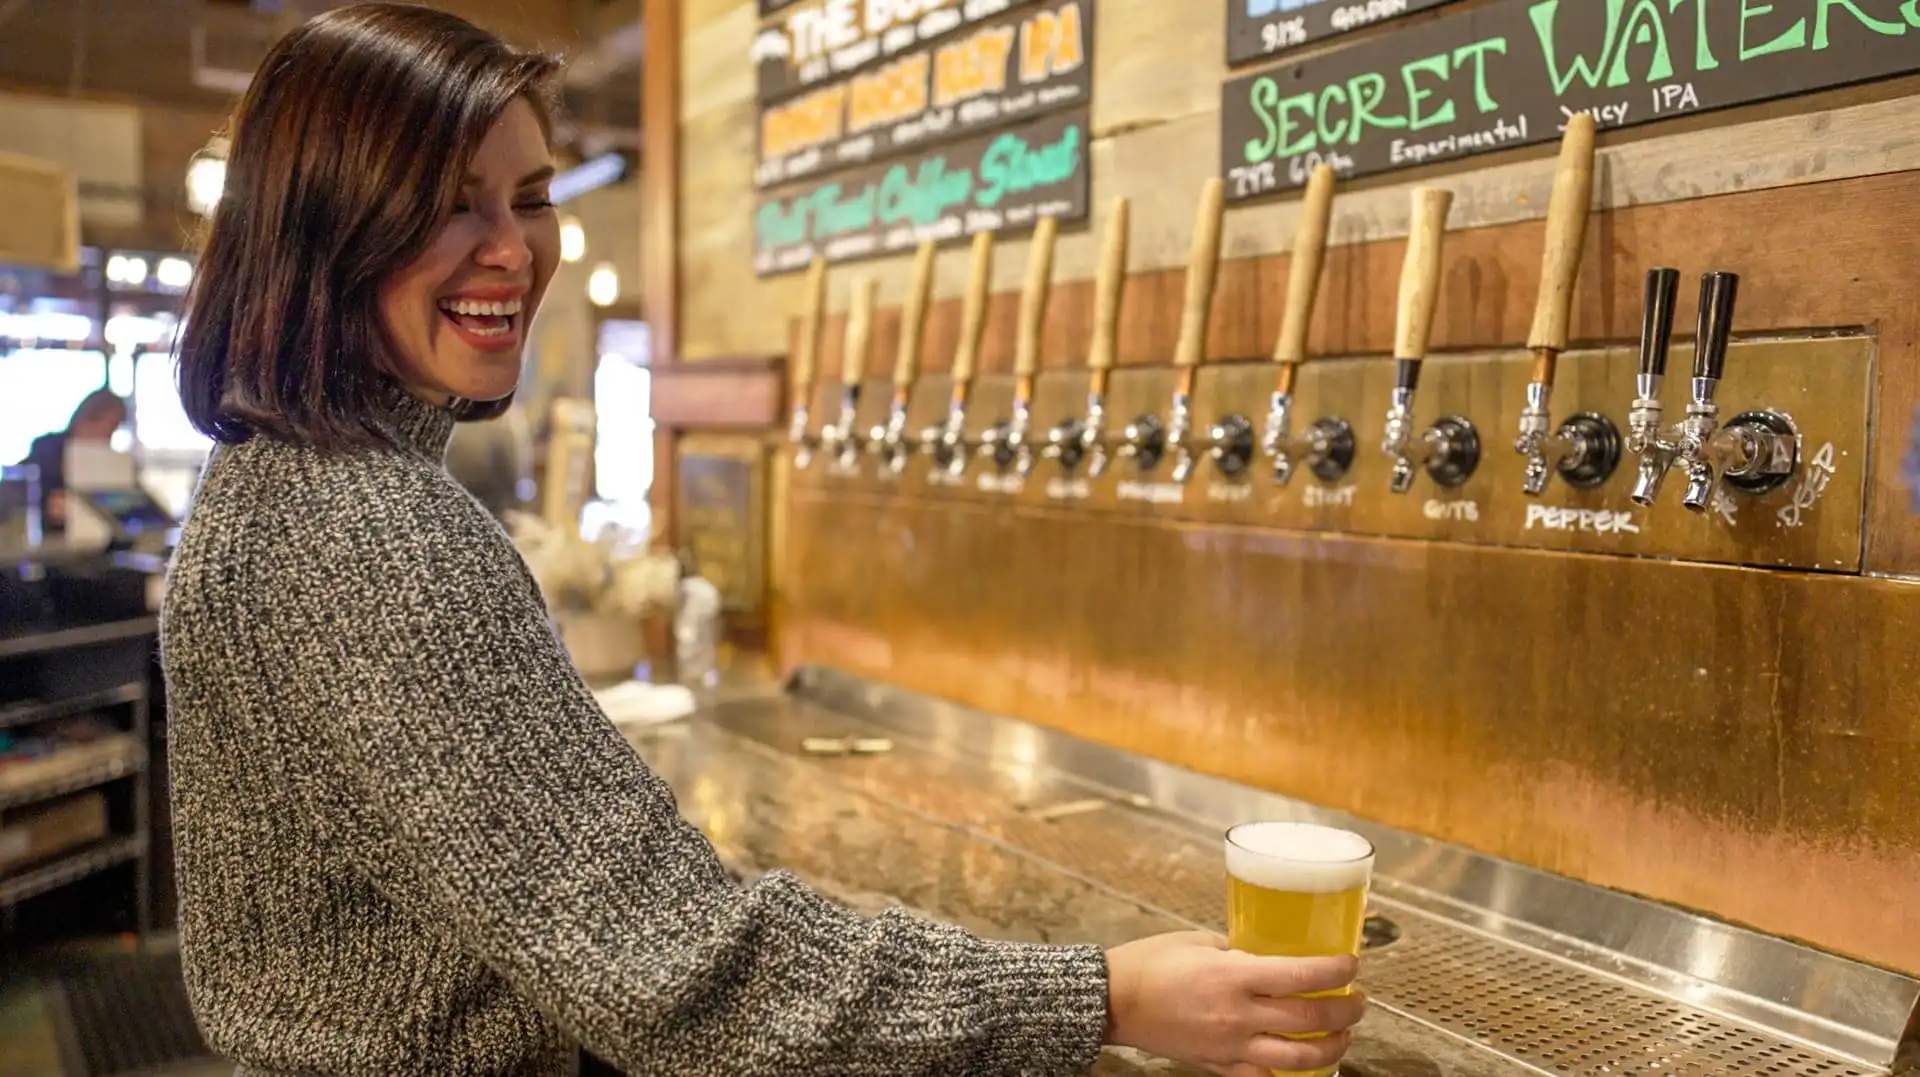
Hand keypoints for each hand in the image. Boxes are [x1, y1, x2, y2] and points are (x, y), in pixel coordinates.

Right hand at [1104, 931, 1364, 1075]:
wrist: (1112, 1001)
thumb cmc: (1150, 963)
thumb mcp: (1200, 942)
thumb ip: (1239, 952)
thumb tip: (1269, 956)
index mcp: (1233, 976)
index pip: (1303, 976)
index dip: (1337, 971)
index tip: (1352, 963)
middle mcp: (1238, 1014)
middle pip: (1311, 1020)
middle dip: (1347, 1011)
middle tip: (1358, 999)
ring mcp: (1230, 1046)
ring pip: (1299, 1058)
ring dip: (1332, 1047)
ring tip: (1343, 1035)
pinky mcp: (1219, 1065)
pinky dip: (1291, 1073)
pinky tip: (1304, 1062)